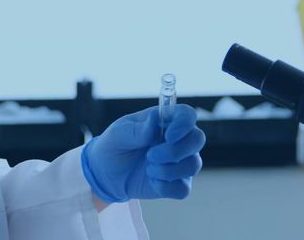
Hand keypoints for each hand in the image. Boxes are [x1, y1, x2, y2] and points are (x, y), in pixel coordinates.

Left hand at [81, 105, 204, 203]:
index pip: (187, 115)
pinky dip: (166, 187)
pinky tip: (152, 181)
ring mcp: (180, 161)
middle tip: (151, 156)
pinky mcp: (177, 183)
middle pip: (197, 139)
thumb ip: (138, 129)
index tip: (169, 136)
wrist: (106, 174)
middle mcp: (178, 139)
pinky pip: (183, 188)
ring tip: (148, 169)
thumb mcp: (118, 134)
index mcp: (166, 120)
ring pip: (193, 165)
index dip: (184, 124)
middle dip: (176, 151)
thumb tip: (155, 118)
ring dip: (167, 170)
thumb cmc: (114, 146)